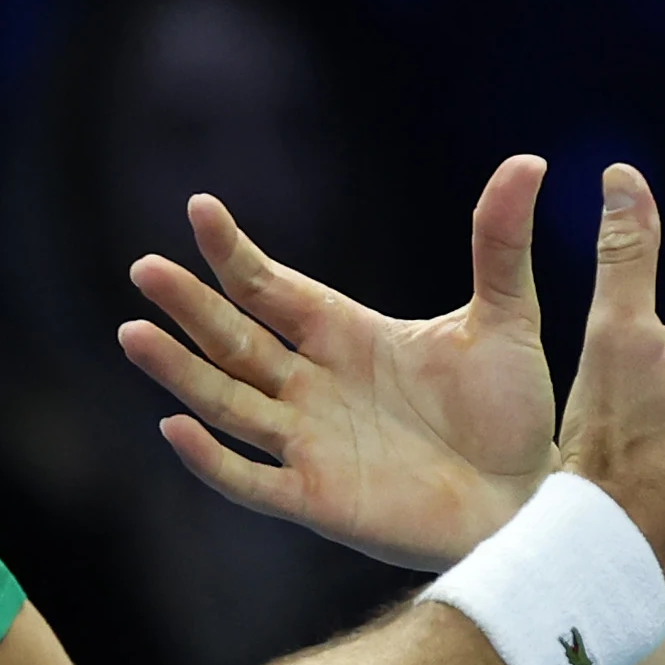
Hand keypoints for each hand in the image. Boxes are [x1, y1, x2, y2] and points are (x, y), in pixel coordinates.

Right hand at [121, 157, 557, 569]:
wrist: (531, 500)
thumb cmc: (513, 412)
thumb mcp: (507, 319)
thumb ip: (499, 245)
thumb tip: (528, 164)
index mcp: (345, 335)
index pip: (271, 289)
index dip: (234, 253)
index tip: (199, 210)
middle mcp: (313, 386)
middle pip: (234, 340)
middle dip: (190, 306)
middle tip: (144, 269)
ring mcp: (309, 444)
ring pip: (228, 402)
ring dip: (181, 372)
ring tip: (133, 334)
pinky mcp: (318, 500)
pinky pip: (251, 480)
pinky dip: (212, 459)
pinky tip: (175, 427)